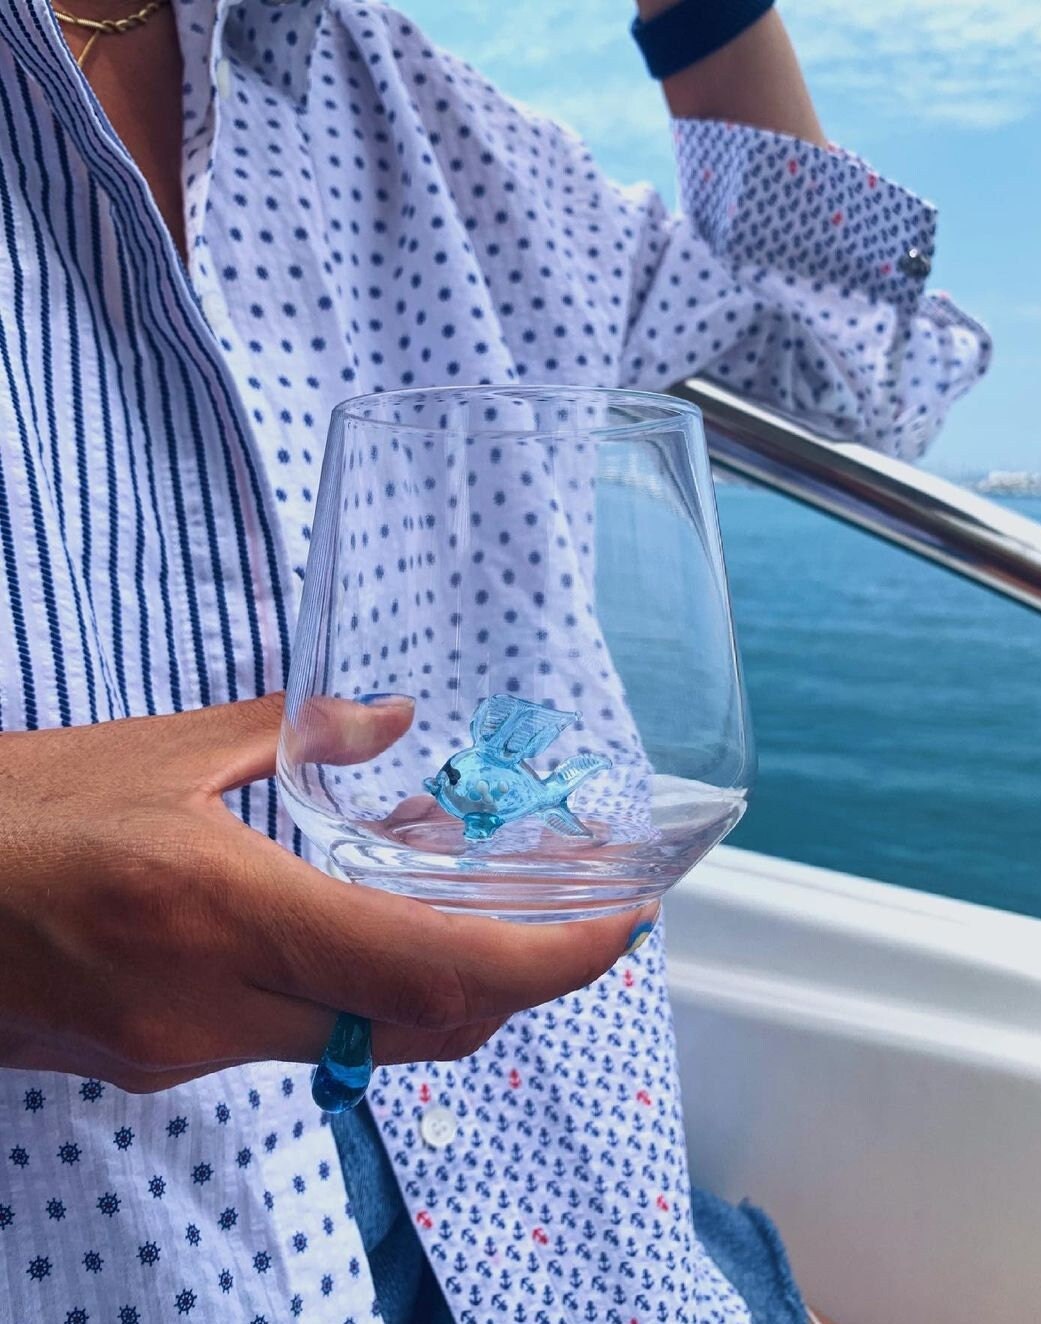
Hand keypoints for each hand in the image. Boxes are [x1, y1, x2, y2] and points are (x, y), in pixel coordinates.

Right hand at [0, 694, 653, 1092]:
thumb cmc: (12, 811)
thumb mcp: (155, 751)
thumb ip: (291, 735)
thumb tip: (390, 719)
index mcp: (218, 906)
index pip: (430, 973)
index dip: (548, 964)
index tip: (619, 926)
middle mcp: (213, 1005)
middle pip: (422, 1028)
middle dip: (520, 981)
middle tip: (574, 916)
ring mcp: (187, 1052)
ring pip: (367, 1043)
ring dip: (442, 983)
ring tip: (472, 896)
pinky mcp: (162, 1065)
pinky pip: (300, 1040)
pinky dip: (363, 992)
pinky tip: (359, 922)